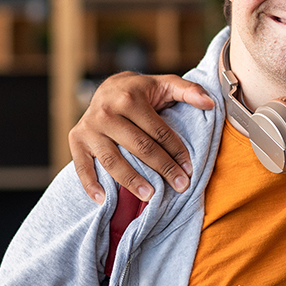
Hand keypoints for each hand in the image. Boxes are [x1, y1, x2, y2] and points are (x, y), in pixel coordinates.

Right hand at [69, 71, 214, 202]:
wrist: (108, 86)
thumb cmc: (142, 91)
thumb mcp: (166, 84)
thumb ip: (189, 91)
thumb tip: (210, 103)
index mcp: (130, 98)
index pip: (159, 132)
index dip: (177, 152)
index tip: (189, 170)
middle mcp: (107, 112)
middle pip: (140, 147)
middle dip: (163, 169)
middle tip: (180, 187)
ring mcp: (89, 127)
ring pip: (113, 160)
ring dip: (131, 181)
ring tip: (151, 196)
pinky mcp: (75, 139)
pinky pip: (81, 166)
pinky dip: (90, 185)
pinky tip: (103, 200)